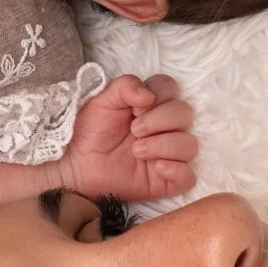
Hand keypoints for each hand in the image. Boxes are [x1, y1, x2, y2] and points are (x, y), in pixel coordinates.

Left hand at [60, 74, 196, 201]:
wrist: (78, 165)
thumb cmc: (91, 131)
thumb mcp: (102, 100)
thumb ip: (125, 87)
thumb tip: (148, 95)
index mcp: (152, 104)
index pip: (171, 88)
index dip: (158, 95)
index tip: (135, 109)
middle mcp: (165, 127)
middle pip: (185, 113)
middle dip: (159, 120)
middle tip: (134, 130)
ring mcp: (169, 154)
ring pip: (189, 144)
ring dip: (163, 145)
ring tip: (136, 151)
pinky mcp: (167, 180)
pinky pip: (189, 176)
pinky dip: (175, 170)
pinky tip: (155, 168)